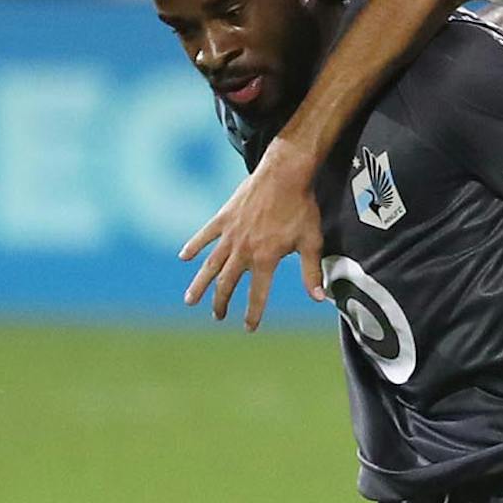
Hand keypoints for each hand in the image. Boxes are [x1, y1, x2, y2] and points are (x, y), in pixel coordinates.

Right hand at [179, 136, 326, 327]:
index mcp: (266, 259)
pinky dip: (194, 246)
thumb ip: (311, 272)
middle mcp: (244, 250)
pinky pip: (205, 235)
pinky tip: (183, 257)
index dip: (253, 313)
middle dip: (221, 303)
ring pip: (211, 264)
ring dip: (200, 284)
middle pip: (228, 283)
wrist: (284, 174)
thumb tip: (319, 298)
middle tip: (218, 316)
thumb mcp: (311, 242)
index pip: (257, 294)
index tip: (248, 328)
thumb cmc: (301, 208)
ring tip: (190, 300)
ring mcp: (231, 234)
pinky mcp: (223, 217)